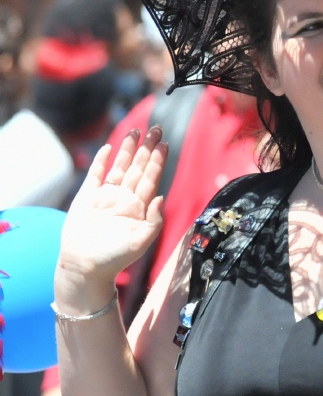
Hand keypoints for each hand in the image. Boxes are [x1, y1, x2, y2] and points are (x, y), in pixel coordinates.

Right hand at [55, 128, 165, 310]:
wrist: (85, 267)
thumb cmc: (115, 258)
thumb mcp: (142, 241)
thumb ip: (154, 220)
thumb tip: (162, 196)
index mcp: (140, 207)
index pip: (151, 178)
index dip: (158, 160)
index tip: (165, 143)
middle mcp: (125, 198)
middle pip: (138, 167)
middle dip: (147, 148)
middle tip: (156, 129)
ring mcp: (106, 197)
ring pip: (119, 167)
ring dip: (127, 149)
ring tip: (135, 131)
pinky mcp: (86, 198)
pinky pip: (96, 175)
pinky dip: (102, 162)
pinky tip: (109, 147)